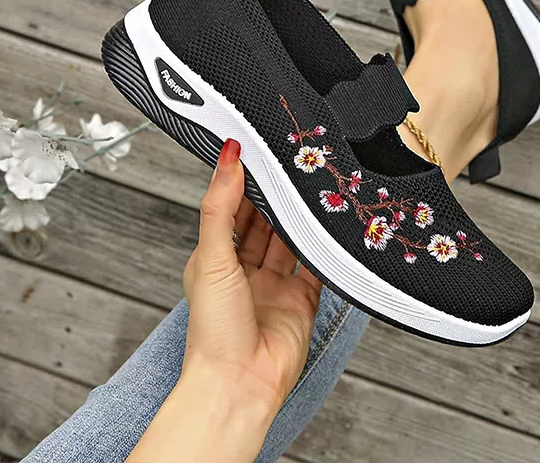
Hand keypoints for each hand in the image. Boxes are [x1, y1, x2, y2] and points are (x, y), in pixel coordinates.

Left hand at [126, 139, 322, 462]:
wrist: (240, 385)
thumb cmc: (214, 332)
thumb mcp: (211, 258)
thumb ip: (220, 207)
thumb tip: (226, 159)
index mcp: (216, 260)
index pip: (231, 210)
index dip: (243, 183)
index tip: (257, 154)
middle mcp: (245, 271)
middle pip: (263, 223)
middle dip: (275, 197)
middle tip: (290, 166)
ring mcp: (275, 285)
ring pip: (289, 240)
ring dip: (298, 218)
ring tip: (310, 188)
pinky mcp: (303, 300)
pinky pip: (316, 265)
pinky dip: (323, 247)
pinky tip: (329, 226)